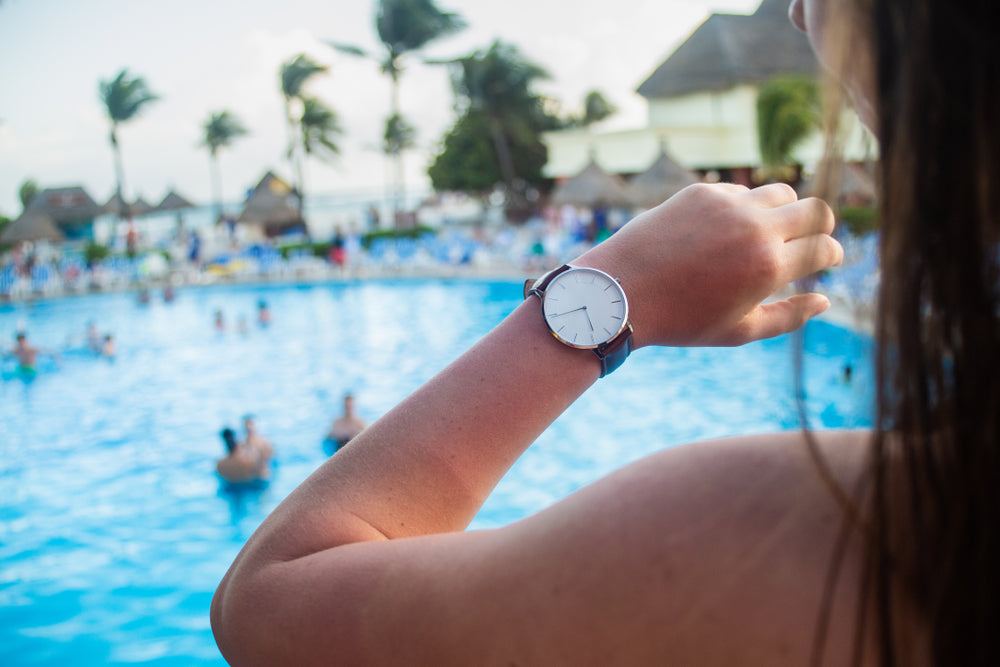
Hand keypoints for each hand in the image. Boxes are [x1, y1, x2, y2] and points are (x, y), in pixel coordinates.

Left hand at [574, 183, 841, 347]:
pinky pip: (740, 191)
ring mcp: (728, 205)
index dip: (834, 255)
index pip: (825, 247)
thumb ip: (789, 316)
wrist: (619, 293)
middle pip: (816, 210)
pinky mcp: (701, 192)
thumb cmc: (680, 319)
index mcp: (769, 267)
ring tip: (772, 233)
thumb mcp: (738, 331)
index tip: (829, 261)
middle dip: (821, 227)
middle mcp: (754, 229)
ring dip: (786, 211)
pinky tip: (729, 229)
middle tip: (811, 241)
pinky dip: (745, 207)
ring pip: (781, 192)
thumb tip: (826, 300)